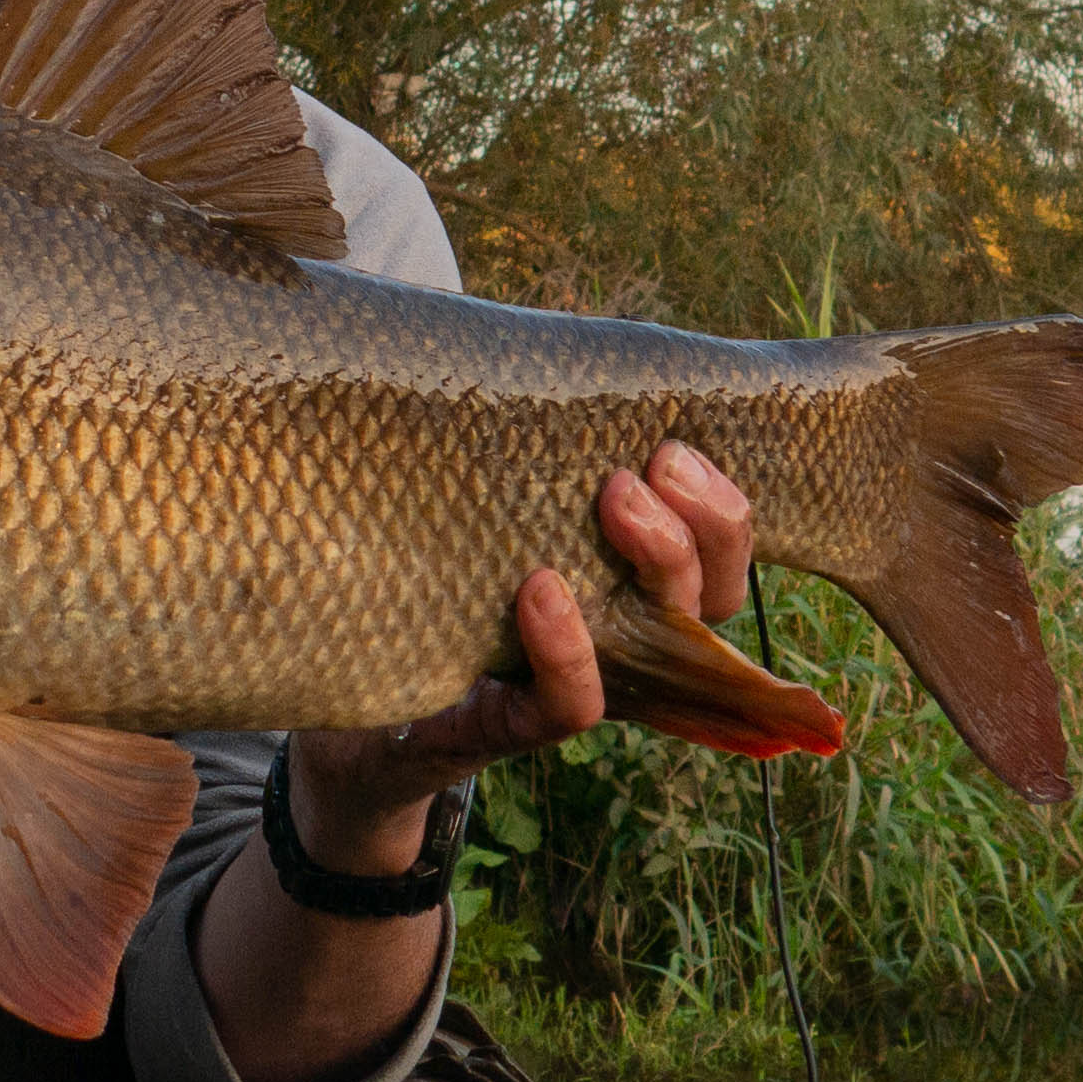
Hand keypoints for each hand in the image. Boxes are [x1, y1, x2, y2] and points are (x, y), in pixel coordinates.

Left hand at [285, 440, 752, 872]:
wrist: (358, 684)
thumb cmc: (436, 572)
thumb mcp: (492, 506)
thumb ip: (530, 453)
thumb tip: (542, 357)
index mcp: (633, 583)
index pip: (720, 554)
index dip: (724, 508)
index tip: (675, 443)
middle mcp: (627, 638)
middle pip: (712, 596)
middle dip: (700, 523)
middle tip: (640, 469)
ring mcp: (583, 682)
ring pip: (661, 643)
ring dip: (654, 562)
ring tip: (613, 496)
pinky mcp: (520, 724)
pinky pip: (574, 702)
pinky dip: (566, 646)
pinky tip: (541, 588)